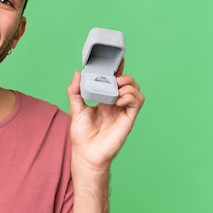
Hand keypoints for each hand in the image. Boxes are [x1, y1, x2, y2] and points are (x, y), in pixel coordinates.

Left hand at [67, 59, 143, 174]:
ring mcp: (123, 111)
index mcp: (104, 99)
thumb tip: (77, 73)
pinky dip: (131, 96)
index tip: (118, 60)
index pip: (114, 80)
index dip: (118, 69)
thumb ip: (75, 91)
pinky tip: (119, 100)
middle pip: (128, 83)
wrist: (86, 153)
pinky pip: (137, 102)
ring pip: (136, 90)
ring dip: (129, 85)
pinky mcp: (128, 119)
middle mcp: (115, 103)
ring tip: (117, 88)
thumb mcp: (75, 108)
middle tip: (115, 78)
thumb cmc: (81, 134)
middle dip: (124, 76)